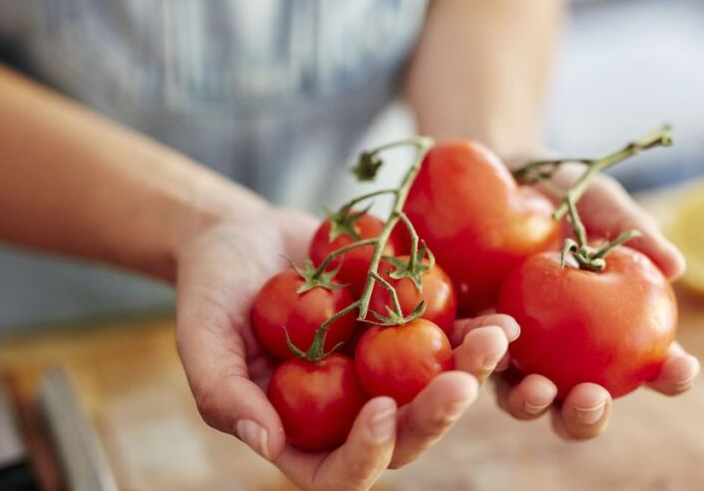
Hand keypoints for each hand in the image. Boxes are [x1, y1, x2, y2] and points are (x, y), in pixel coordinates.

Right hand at [173, 209, 514, 489]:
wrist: (242, 236)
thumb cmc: (210, 291)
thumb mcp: (201, 339)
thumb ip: (224, 394)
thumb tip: (267, 444)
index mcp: (302, 434)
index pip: (339, 472)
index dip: (366, 455)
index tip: (381, 411)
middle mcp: (351, 413)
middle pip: (404, 436)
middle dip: (437, 415)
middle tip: (461, 382)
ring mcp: (384, 374)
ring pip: (437, 391)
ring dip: (472, 372)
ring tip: (496, 339)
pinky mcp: (407, 332)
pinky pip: (448, 339)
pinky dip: (476, 330)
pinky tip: (501, 314)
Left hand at [494, 172, 700, 439]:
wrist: (494, 172)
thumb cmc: (560, 192)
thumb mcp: (597, 202)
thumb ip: (634, 231)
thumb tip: (676, 266)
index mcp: (610, 330)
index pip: (649, 367)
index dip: (671, 376)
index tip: (681, 368)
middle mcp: (563, 356)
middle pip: (580, 407)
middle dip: (588, 417)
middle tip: (591, 398)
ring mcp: (514, 353)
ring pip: (524, 401)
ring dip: (533, 404)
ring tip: (538, 388)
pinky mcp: (468, 339)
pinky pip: (473, 360)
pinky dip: (484, 359)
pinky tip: (494, 341)